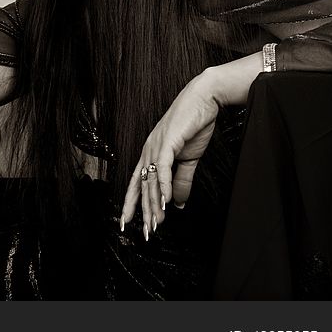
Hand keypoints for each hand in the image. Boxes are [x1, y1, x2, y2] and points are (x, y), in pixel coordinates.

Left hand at [119, 72, 219, 240]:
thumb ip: (181, 181)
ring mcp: (155, 146)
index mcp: (150, 155)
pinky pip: (163, 166)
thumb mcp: (188, 159)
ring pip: (151, 179)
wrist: (204, 99)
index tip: (127, 222)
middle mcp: (148, 151)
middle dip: (142, 211)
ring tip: (155, 223)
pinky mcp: (167, 141)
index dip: (131, 203)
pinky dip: (164, 184)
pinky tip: (166, 200)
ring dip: (154, 203)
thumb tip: (178, 203)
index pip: (136, 183)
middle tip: (144, 232)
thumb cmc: (194, 125)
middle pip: (142, 186)